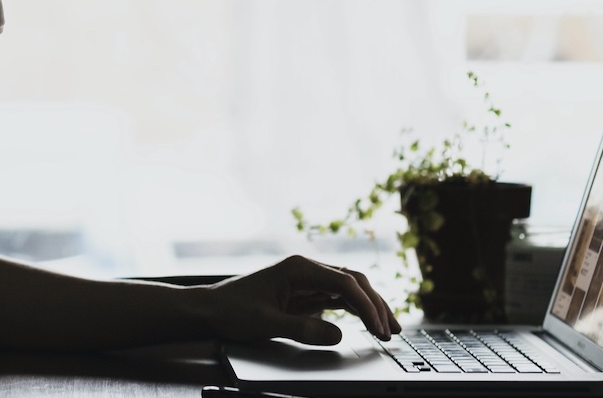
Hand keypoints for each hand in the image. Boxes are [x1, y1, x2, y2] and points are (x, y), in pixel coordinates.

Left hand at [204, 255, 400, 344]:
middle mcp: (306, 269)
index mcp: (298, 268)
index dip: (366, 306)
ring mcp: (307, 280)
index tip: (378, 327)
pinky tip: (368, 322)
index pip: (344, 282)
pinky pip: (337, 298)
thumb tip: (338, 334)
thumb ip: (303, 328)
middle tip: (392, 330)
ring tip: (389, 328)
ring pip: (349, 289)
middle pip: (353, 282)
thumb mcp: (267, 324)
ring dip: (370, 307)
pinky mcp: (304, 293)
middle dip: (376, 304)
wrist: (210, 309)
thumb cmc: (232, 311)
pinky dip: (355, 310)